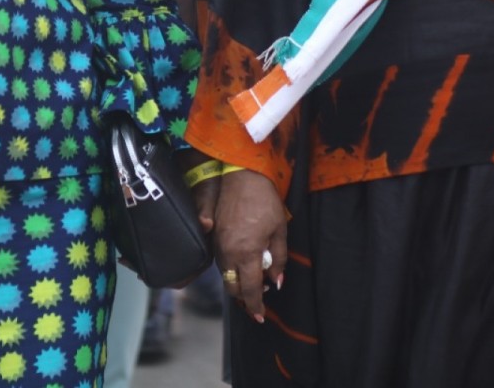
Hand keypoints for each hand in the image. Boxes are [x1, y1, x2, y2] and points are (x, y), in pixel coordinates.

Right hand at [209, 168, 286, 322]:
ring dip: (237, 282)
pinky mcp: (213, 235)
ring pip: (225, 275)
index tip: (260, 317)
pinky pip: (220, 261)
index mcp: (246, 254)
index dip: (255, 306)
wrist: (240, 176)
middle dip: (245, 298)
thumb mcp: (279, 230)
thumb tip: (276, 282)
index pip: (250, 290)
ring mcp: (217, 244)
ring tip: (254, 279)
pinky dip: (231, 269)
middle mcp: (228, 253)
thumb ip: (278, 259)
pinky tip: (243, 262)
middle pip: (232, 287)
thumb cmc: (264, 201)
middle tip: (260, 298)